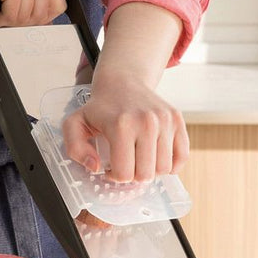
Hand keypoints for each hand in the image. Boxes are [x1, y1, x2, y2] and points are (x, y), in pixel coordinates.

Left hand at [61, 72, 188, 182]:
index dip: (114, 176)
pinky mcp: (177, 119)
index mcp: (121, 125)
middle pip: (146, 175)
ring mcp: (164, 120)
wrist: (122, 81)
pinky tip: (156, 156)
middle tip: (125, 162)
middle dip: (133, 175)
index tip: (110, 166)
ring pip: (164, 169)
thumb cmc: (100, 107)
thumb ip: (75, 149)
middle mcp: (146, 122)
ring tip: (139, 156)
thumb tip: (96, 167)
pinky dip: (171, 164)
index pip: (124, 174)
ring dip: (151, 169)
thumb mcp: (76, 124)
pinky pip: (182, 157)